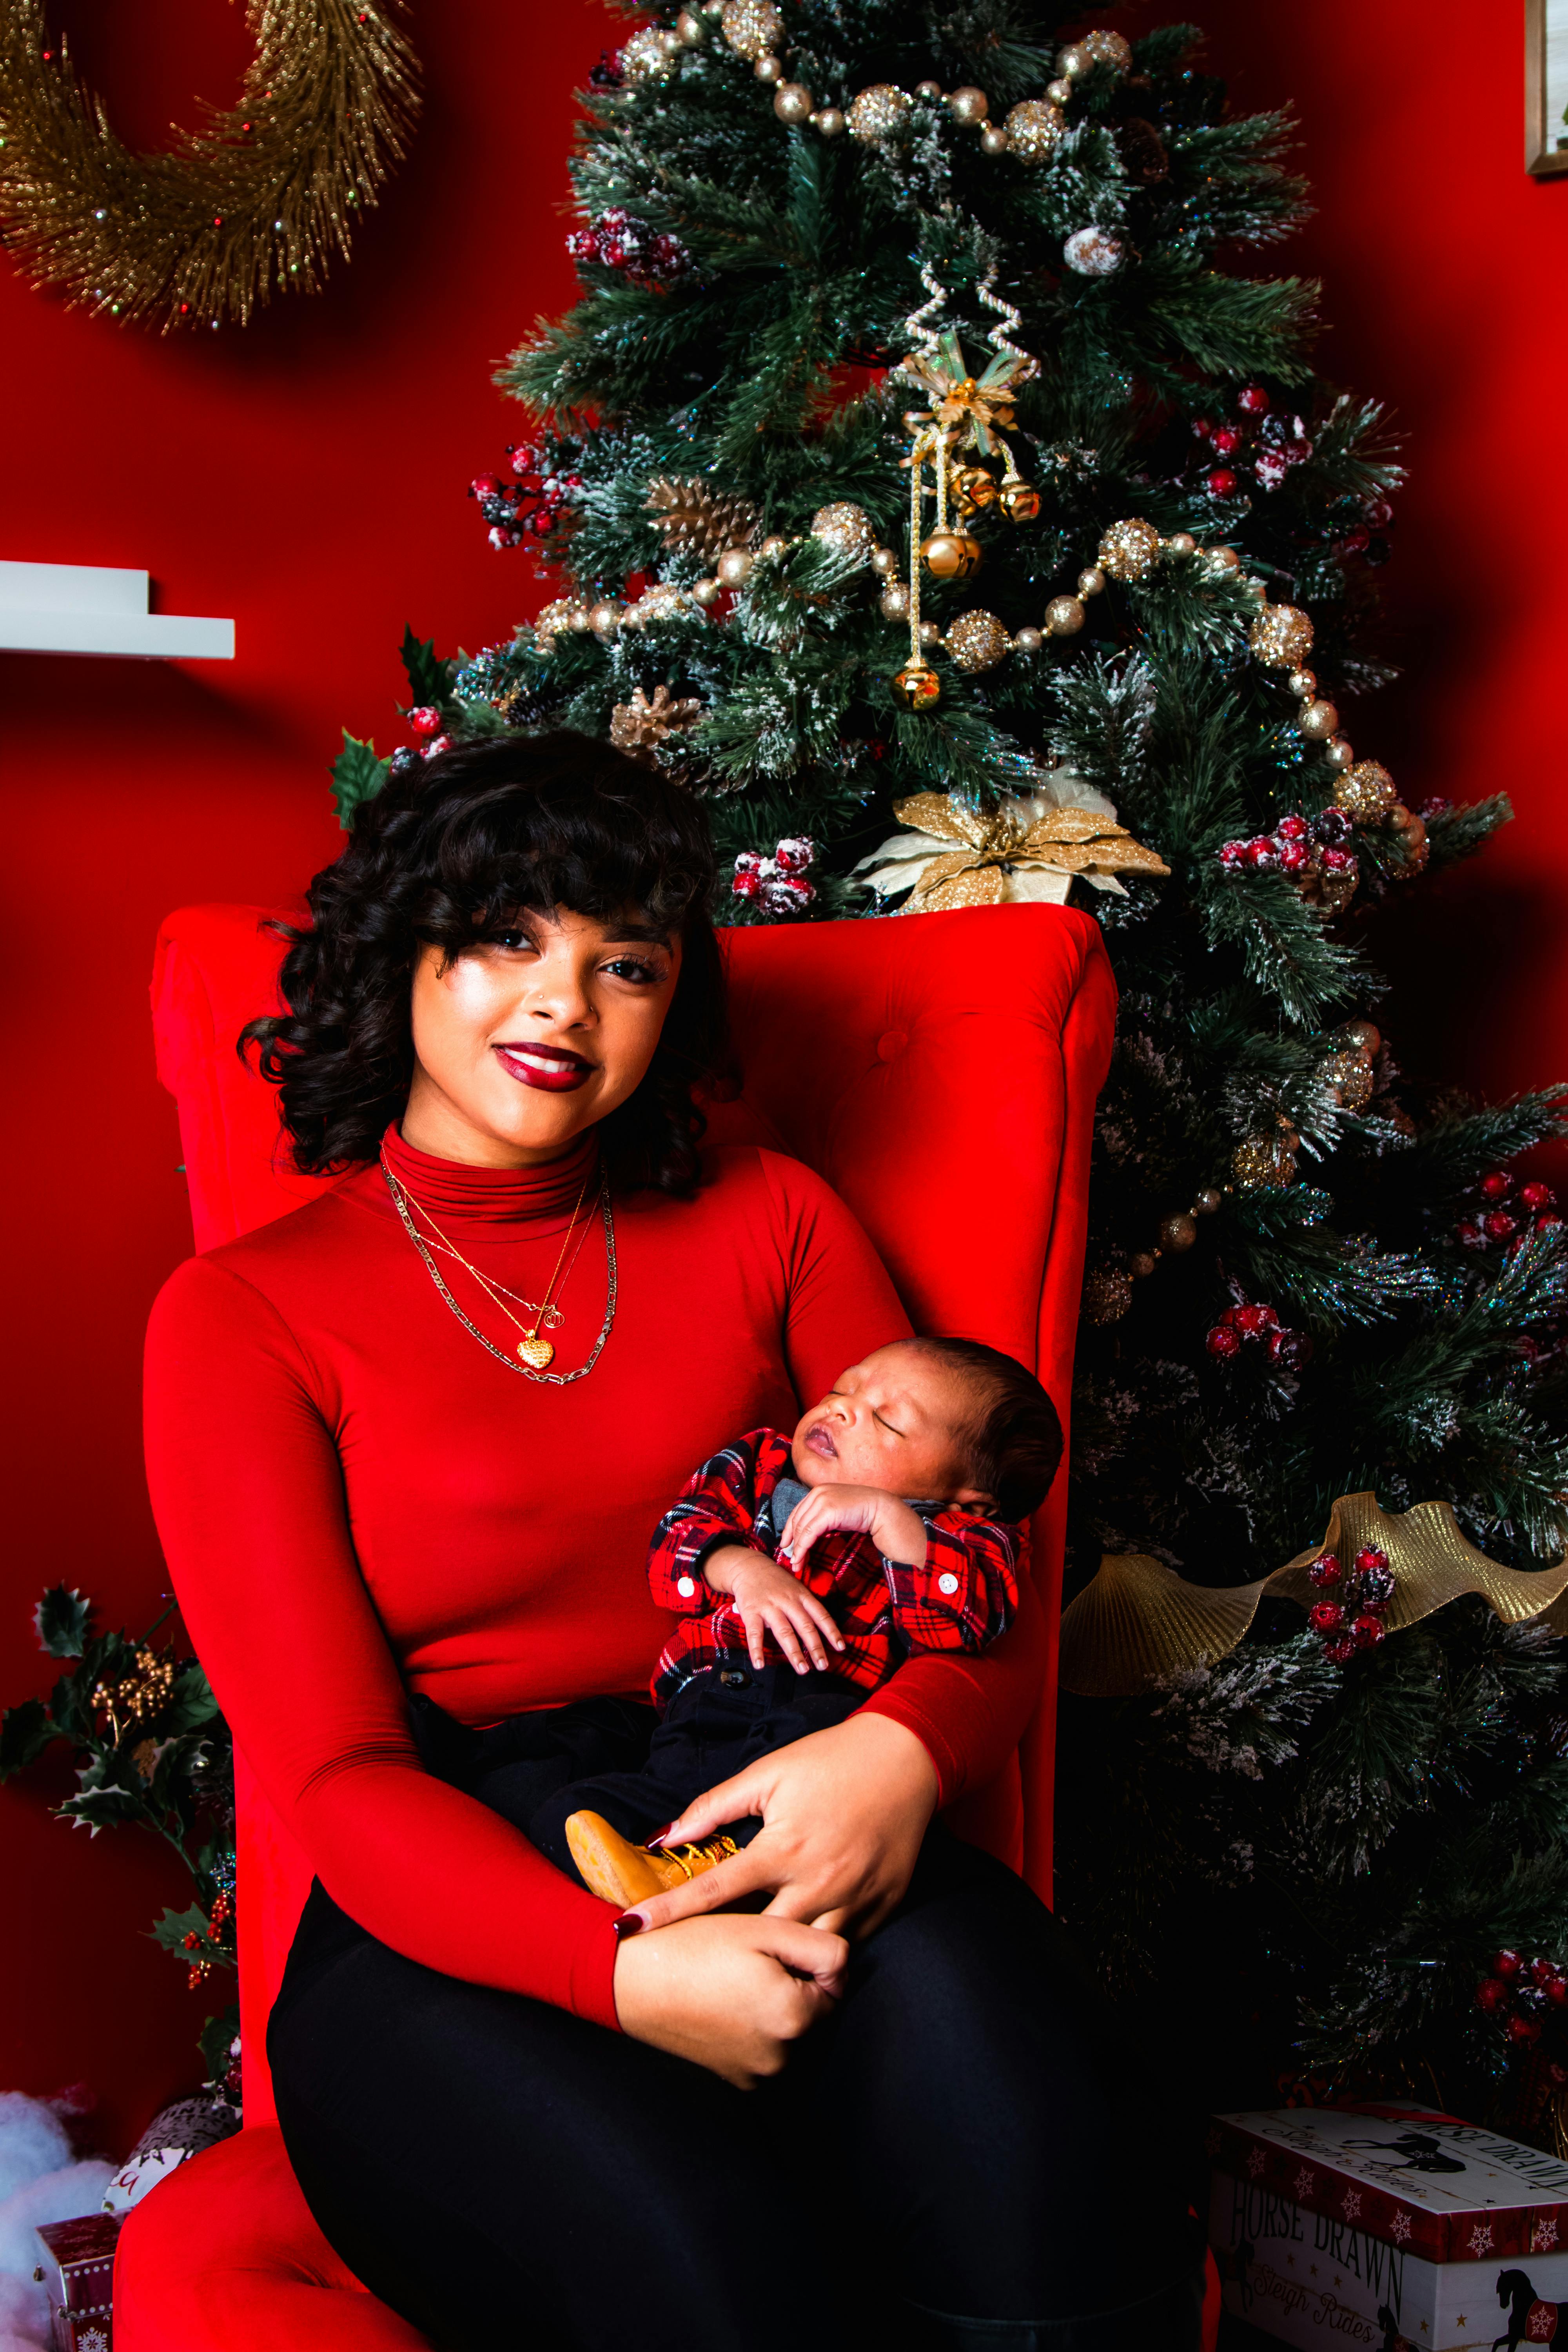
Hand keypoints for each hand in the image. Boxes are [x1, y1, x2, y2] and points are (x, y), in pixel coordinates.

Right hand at [612, 1910, 846, 2087]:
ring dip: (775, 2006)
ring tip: (733, 1978)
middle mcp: (781, 2056)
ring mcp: (754, 2072)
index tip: (774, 1947)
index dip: (809, 1961)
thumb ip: (823, 1949)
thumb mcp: (766, 1930)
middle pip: (812, 2011)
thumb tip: (844, 1971)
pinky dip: (753, 2026)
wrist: (628, 1979)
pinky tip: (723, 2000)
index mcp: (794, 2017)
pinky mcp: (732, 2076)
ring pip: (788, 2029)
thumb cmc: (695, 1946)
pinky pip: (762, 2047)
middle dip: (794, 1985)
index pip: (835, 1986)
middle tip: (750, 1959)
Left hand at [627, 1710, 939, 1939]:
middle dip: (728, 1955)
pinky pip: (846, 1947)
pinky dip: (822, 1953)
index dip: (666, 1912)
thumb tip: (667, 1835)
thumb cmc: (831, 1761)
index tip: (628, 1929)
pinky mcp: (883, 1909)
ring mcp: (853, 1901)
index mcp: (782, 1848)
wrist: (907, 1757)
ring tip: (751, 1968)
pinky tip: (803, 1952)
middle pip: (759, 1942)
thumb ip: (715, 1806)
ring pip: (806, 1957)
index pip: (712, 1892)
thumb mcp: (768, 1773)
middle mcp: (817, 1882)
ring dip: (779, 1963)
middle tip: (698, 1958)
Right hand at [724, 1551, 845, 1674]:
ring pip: (784, 1632)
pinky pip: (754, 1633)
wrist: (749, 1566)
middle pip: (805, 1626)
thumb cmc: (776, 1581)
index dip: (831, 1631)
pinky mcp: (751, 1611)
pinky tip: (760, 1664)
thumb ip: (806, 1606)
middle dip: (815, 1647)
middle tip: (823, 1665)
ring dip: (794, 1652)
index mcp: (801, 1595)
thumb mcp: (796, 1587)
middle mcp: (788, 1601)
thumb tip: (822, 1630)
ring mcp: (770, 1606)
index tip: (840, 1647)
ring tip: (802, 1669)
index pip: (820, 1614)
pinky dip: (757, 1650)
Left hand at [778, 1483, 927, 1573]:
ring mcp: (822, 1500)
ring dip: (797, 1549)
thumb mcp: (837, 1513)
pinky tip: (801, 1558)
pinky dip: (803, 1548)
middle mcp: (817, 1493)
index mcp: (818, 1491)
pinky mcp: (827, 1511)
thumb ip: (822, 1518)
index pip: (797, 1512)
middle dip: (791, 1543)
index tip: (787, 1546)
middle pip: (796, 1521)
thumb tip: (806, 1536)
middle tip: (791, 1560)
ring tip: (796, 1564)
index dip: (789, 1531)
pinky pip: (808, 1533)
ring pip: (800, 1529)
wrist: (881, 1510)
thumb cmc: (861, 1513)